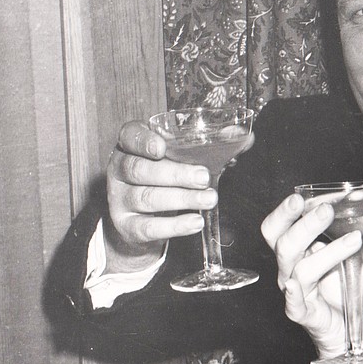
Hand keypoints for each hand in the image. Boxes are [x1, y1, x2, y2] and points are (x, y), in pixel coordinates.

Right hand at [103, 120, 226, 271]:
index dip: (143, 141)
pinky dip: (174, 226)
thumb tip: (243, 137)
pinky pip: (148, 227)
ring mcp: (119, 199)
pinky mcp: (127, 226)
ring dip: (181, 199)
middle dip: (175, 174)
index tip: (162, 146)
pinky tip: (195, 222)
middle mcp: (119, 170)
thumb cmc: (165, 178)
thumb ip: (210, 147)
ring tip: (210, 199)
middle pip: (140, 170)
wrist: (142, 219)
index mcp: (130, 145)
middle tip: (204, 177)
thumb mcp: (181, 159)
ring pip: (146, 198)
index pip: (130, 136)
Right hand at [261, 192, 362, 358]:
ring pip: (300, 268)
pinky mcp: (303, 314)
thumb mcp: (353, 249)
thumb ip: (359, 220)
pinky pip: (293, 304)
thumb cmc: (343, 286)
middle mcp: (290, 268)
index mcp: (296, 250)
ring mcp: (295, 291)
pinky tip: (296, 284)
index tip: (305, 197)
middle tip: (326, 210)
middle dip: (304, 224)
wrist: (348, 326)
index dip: (287, 211)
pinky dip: (293, 294)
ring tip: (353, 239)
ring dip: (328, 252)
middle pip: (284, 243)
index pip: (279, 225)